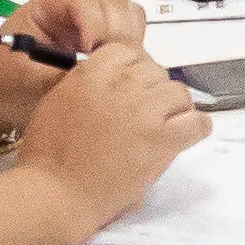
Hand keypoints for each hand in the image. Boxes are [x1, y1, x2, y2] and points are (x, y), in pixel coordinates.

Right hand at [9, 41, 206, 220]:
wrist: (57, 192)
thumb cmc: (48, 155)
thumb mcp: (57, 101)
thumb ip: (86, 85)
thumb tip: (111, 84)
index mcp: (91, 73)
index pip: (128, 52)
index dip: (133, 69)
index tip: (132, 86)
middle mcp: (121, 85)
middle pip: (155, 71)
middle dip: (153, 89)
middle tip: (148, 112)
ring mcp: (144, 111)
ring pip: (178, 92)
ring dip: (175, 107)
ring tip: (166, 125)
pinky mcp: (162, 139)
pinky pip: (196, 123)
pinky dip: (197, 127)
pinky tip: (187, 135)